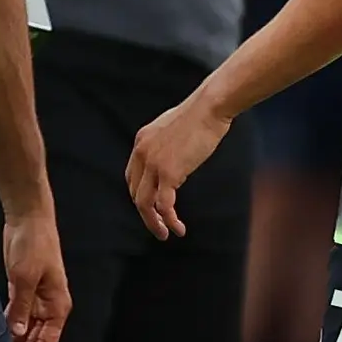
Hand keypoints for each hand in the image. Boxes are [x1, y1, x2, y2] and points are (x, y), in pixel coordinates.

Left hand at [1, 206, 70, 341]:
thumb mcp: (25, 278)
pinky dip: (7, 324)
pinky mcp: (22, 289)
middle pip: (36, 339)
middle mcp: (49, 306)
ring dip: (13, 339)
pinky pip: (16, 314)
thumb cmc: (34, 244)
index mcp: (58, 306)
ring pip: (25, 328)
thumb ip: (21, 307)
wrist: (28, 218)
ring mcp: (36, 298)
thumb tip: (18, 333)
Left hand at [125, 93, 235, 241]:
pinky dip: (169, 219)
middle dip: (146, 214)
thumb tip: (175, 158)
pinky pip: (163, 204)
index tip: (152, 207)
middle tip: (159, 227)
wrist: (209, 108)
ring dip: (154, 222)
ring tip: (166, 234)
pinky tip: (178, 228)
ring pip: (144, 203)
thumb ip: (167, 145)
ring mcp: (153, 164)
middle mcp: (142, 153)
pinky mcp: (168, 172)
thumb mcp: (174, 129)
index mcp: (141, 142)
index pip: (132, 177)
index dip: (140, 195)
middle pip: (135, 193)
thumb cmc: (201, 116)